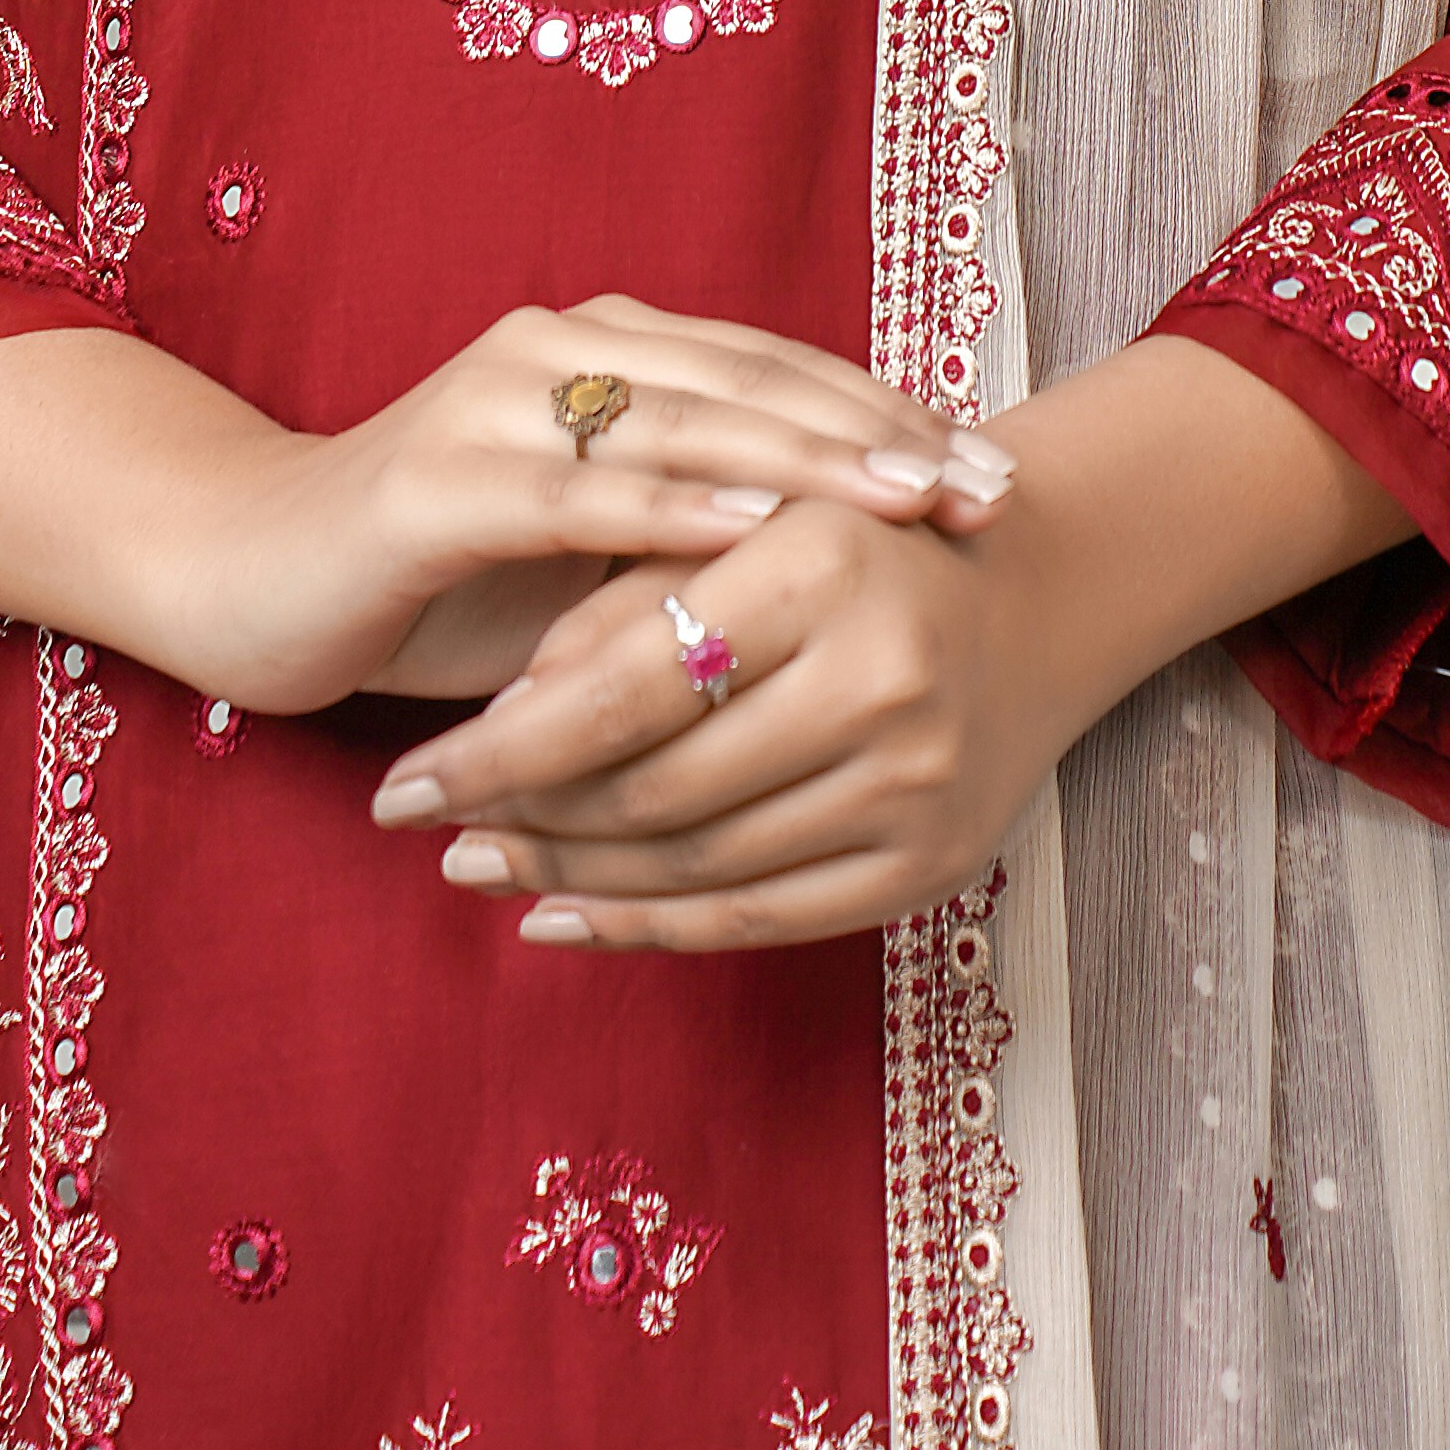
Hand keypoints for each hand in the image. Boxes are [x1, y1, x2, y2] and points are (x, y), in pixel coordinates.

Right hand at [212, 292, 1014, 716]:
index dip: (888, 414)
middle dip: (881, 436)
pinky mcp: (441, 478)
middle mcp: (558, 348)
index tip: (996, 472)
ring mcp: (497, 402)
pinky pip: (581, 491)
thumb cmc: (430, 577)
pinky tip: (759, 529)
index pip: (776, 372)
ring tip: (913, 496)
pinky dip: (675, 507)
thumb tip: (845, 564)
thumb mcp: (586, 560)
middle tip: (987, 488)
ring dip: (809, 460)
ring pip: (685, 423)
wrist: (243, 576)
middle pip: (753, 384)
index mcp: (603, 351)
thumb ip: (688, 537)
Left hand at [367, 492, 1084, 942]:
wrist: (1043, 588)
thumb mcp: (740, 522)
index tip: (406, 776)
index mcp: (825, 560)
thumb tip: (494, 723)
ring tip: (477, 863)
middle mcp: (882, 680)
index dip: (501, 745)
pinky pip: (761, 917)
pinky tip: (565, 916)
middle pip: (653, 788)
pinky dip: (650, 927)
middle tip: (421, 824)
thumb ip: (620, 600)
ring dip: (567, 875)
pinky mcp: (930, 867)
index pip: (627, 686)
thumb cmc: (854, 537)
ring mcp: (916, 785)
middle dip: (519, 816)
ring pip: (697, 864)